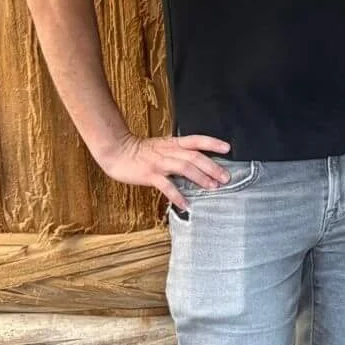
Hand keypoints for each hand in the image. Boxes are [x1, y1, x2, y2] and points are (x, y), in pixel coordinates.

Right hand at [97, 132, 231, 210]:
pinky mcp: (150, 174)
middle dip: (212, 166)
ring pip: (184, 168)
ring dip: (200, 178)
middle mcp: (169, 151)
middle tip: (226, 177)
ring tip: (212, 187)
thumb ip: (178, 153)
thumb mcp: (162, 147)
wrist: (117, 151)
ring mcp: (159, 163)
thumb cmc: (140, 152)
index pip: (197, 140)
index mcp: (173, 144)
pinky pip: (166, 186)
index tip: (228, 148)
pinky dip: (177, 195)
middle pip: (195, 156)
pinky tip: (186, 204)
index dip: (212, 143)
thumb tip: (197, 164)